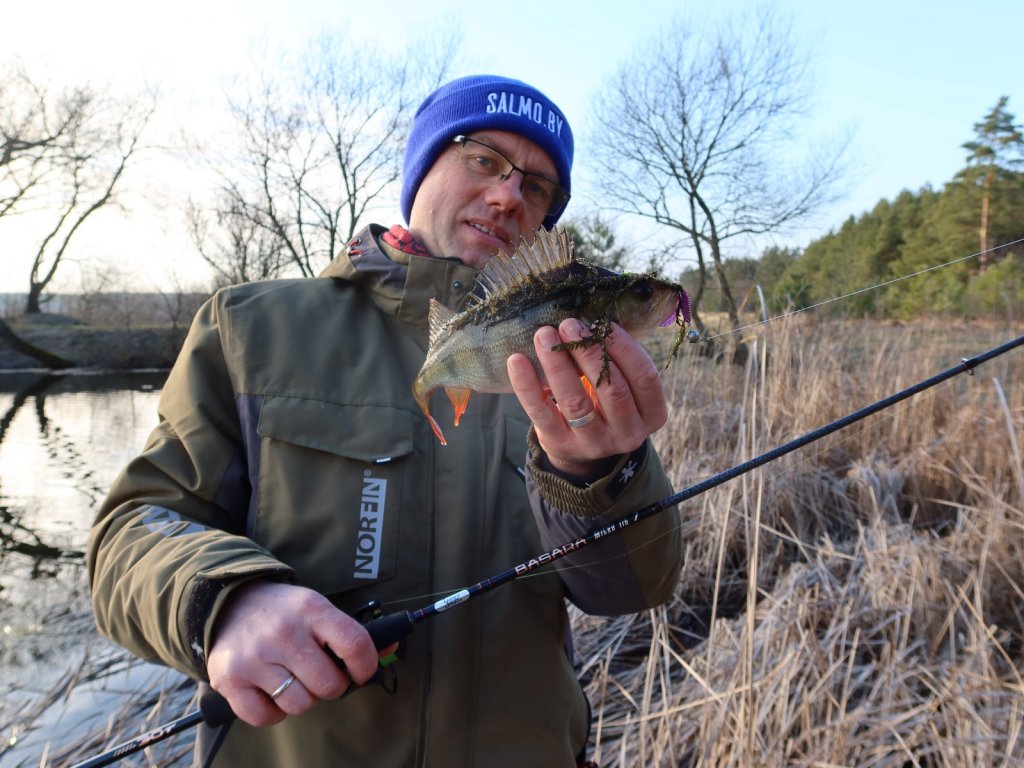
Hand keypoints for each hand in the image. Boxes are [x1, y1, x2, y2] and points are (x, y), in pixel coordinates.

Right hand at [206, 581, 379, 725]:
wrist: (229, 602)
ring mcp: (255, 657)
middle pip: (328, 684)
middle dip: (332, 686)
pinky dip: (273, 712)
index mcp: (311, 610)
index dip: (366, 666)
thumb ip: (350, 632)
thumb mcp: (317, 608)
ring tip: (293, 679)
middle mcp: (284, 633)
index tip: (361, 672)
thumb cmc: (284, 612)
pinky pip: (265, 717)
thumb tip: (391, 648)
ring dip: (302, 698)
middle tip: (320, 675)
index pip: (355, 644)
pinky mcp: (231, 679)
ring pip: (300, 704)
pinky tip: (271, 690)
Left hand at [506, 318, 668, 476]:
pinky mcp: (561, 444)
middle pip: (612, 389)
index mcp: (651, 414)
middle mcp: (628, 433)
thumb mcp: (623, 385)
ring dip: (558, 365)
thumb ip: (615, 359)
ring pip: (576, 402)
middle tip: (568, 324)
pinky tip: (517, 360)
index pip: (645, 377)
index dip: (625, 348)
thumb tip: (591, 319)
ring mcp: (594, 443)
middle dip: (588, 353)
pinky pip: (542, 413)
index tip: (603, 323)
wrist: (581, 446)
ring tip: (544, 335)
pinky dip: (527, 385)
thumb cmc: (605, 401)